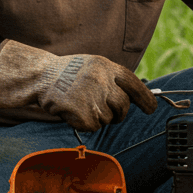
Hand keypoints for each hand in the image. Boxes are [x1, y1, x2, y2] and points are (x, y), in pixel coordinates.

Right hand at [0, 42, 157, 129]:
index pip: (133, 84)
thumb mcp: (92, 67)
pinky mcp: (83, 113)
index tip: (152, 109)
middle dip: (119, 113)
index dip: (145, 98)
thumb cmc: (67, 73)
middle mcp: (102, 81)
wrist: (41, 76)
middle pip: (123, 105)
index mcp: (107, 66)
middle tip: (109, 113)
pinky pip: (94, 126)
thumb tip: (132, 97)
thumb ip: (111, 79)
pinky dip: (86, 124)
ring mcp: (93, 97)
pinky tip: (74, 112)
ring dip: (98, 117)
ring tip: (81, 105)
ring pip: (108, 118)